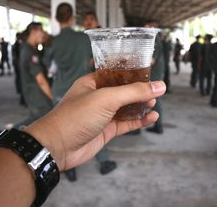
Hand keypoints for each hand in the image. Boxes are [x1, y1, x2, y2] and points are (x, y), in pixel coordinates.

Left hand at [25, 73, 165, 170]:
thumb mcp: (106, 98)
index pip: (116, 73)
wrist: (58, 147)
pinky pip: (126, 123)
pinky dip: (139, 121)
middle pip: (123, 90)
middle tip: (156, 90)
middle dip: (140, 90)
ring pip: (126, 108)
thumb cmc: (74, 117)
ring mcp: (102, 114)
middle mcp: (97, 97)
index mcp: (93, 82)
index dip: (132, 71)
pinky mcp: (106, 130)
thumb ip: (134, 92)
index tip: (149, 69)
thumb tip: (159, 86)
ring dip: (140, 105)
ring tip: (154, 103)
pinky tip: (151, 118)